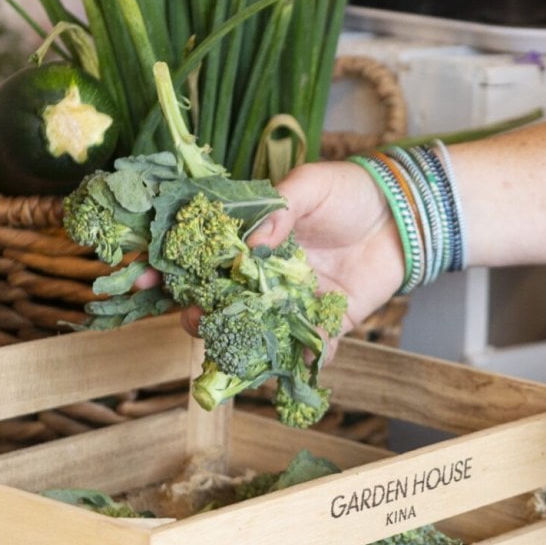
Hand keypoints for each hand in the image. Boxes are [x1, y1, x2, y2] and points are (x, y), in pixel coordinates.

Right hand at [180, 160, 403, 341]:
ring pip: (255, 330)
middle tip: (189, 314)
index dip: (166, 264)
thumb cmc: (350, 191)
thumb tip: (251, 244)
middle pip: (217, 299)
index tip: (140, 274)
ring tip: (229, 344)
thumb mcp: (310, 184)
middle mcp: (264, 275)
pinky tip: (299, 359)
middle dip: (195, 310)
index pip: (198, 253)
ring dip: (239, 342)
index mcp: (250, 238)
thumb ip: (279, 208)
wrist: (405, 213)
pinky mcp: (327, 322)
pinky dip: (305, 359)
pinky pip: (311, 349)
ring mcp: (292, 302)